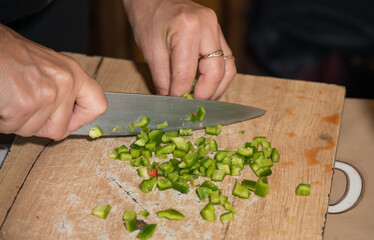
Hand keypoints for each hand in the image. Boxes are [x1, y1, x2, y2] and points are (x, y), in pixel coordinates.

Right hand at [0, 24, 107, 139]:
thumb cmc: (10, 53)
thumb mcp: (49, 66)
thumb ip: (62, 89)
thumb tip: (67, 116)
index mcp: (73, 73)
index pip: (98, 106)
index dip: (82, 119)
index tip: (71, 120)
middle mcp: (65, 83)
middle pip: (60, 129)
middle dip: (39, 125)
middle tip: (26, 107)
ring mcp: (47, 95)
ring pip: (33, 131)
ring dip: (18, 121)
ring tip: (11, 97)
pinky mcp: (25, 105)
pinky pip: (13, 128)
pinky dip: (4, 120)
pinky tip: (4, 100)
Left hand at [123, 0, 235, 99]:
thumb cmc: (148, 18)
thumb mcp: (150, 51)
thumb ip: (163, 79)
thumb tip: (173, 101)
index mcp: (187, 28)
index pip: (187, 73)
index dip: (181, 93)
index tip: (174, 104)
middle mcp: (208, 26)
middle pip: (216, 72)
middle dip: (205, 95)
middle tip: (192, 106)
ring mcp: (217, 28)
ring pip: (228, 69)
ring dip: (217, 89)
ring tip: (201, 99)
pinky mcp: (220, 33)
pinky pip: (226, 60)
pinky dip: (218, 77)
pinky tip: (206, 85)